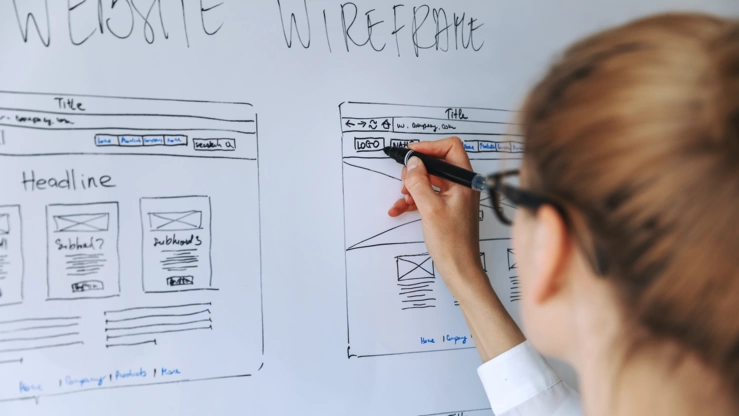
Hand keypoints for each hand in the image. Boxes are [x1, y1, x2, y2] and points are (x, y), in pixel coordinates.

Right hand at [388, 137, 483, 285]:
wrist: (459, 269)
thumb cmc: (452, 243)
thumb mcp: (430, 209)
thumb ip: (419, 182)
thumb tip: (413, 163)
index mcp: (464, 181)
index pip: (451, 148)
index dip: (430, 147)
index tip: (411, 154)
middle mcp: (461, 186)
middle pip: (437, 163)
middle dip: (417, 170)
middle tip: (405, 181)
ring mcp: (454, 197)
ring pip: (429, 180)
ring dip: (412, 186)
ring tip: (402, 198)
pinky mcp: (446, 208)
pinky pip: (427, 195)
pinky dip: (413, 200)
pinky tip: (399, 209)